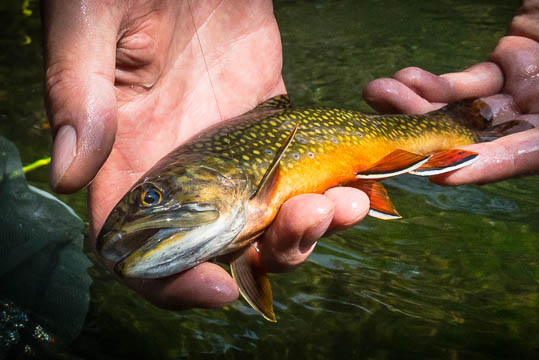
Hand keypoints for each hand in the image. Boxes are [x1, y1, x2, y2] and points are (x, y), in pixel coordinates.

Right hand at [43, 0, 368, 308]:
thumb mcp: (92, 22)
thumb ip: (79, 92)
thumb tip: (72, 175)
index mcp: (131, 157)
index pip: (141, 250)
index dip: (172, 283)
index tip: (218, 287)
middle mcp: (186, 167)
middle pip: (228, 246)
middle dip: (275, 251)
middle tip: (313, 216)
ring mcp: (236, 148)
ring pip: (274, 216)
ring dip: (314, 225)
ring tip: (347, 201)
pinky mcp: (274, 120)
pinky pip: (305, 170)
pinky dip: (333, 184)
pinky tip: (357, 180)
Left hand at [363, 0, 538, 184]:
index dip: (491, 164)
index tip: (443, 172)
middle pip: (494, 140)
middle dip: (437, 141)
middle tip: (390, 137)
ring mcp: (538, 86)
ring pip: (474, 111)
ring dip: (423, 110)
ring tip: (381, 96)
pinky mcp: (518, 57)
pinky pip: (472, 80)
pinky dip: (438, 85)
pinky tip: (406, 81)